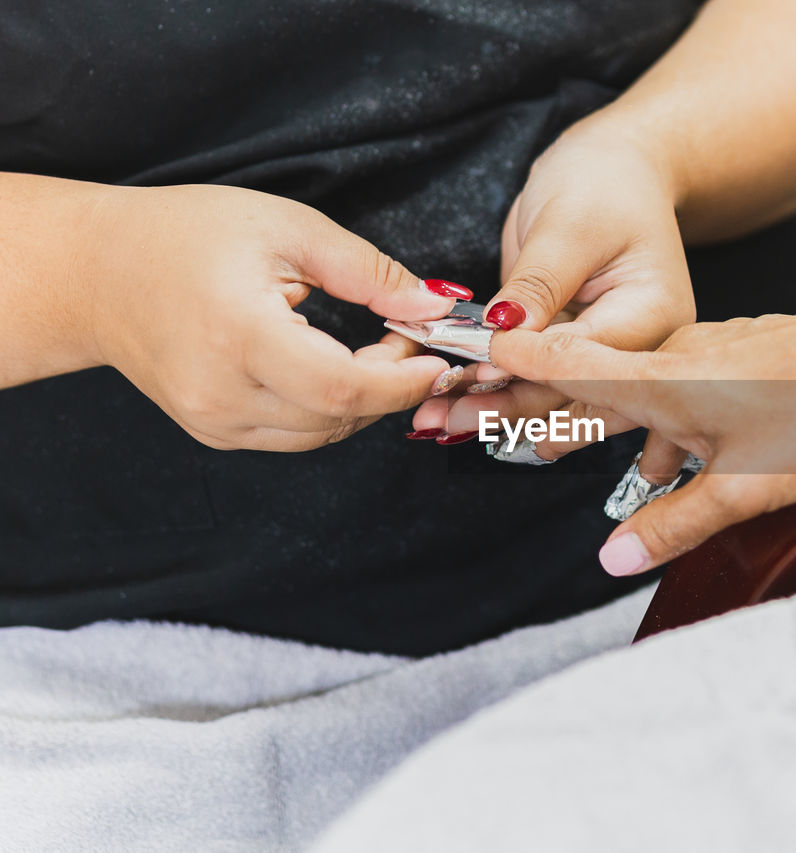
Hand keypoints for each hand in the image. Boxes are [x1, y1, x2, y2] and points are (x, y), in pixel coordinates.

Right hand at [83, 184, 462, 450]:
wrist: (94, 272)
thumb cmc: (183, 236)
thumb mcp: (285, 228)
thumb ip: (368, 271)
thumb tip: (433, 306)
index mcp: (238, 334)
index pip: (343, 387)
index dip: (403, 381)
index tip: (438, 356)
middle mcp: (221, 392)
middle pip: (340, 415)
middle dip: (393, 385)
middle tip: (410, 339)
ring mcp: (213, 421)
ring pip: (323, 433)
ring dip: (366, 400)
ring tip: (379, 351)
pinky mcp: (213, 431)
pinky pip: (294, 435)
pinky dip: (331, 409)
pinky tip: (338, 369)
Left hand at [409, 120, 695, 440]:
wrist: (617, 168)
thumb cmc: (603, 181)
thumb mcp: (568, 225)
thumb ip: (537, 285)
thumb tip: (504, 335)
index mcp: (654, 314)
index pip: (588, 354)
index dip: (531, 366)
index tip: (478, 369)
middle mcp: (637, 348)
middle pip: (575, 393)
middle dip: (511, 407)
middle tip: (449, 416)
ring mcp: (607, 355)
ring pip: (554, 400)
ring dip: (499, 412)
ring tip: (441, 420)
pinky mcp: (575, 353)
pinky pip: (541, 383)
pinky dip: (501, 395)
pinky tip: (461, 408)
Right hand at [490, 296, 795, 575]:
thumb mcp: (743, 487)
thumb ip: (675, 525)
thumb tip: (614, 559)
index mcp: (660, 381)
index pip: (565, 364)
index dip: (511, 362)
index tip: (463, 355)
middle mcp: (676, 357)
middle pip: (591, 378)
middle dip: (544, 402)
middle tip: (499, 415)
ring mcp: (711, 352)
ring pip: (641, 387)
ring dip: (611, 421)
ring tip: (600, 463)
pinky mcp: (742, 356)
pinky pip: (683, 388)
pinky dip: (664, 420)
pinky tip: (681, 457)